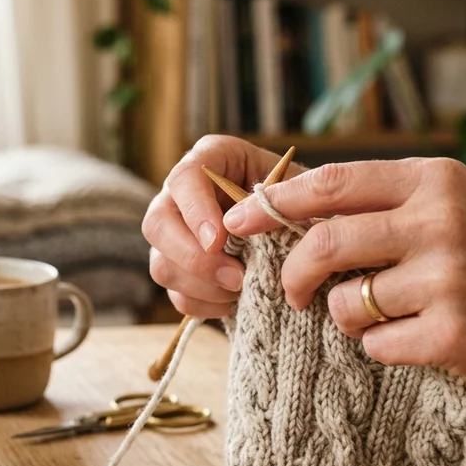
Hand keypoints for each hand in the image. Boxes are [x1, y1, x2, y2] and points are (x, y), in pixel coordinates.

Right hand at [143, 136, 302, 317]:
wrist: (308, 227)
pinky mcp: (181, 270)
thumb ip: (282, 202)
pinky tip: (236, 300)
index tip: (219, 240)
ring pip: (162, 265)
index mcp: (211, 159)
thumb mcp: (302, 190)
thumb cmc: (306, 201)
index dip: (196, 211)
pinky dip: (207, 305)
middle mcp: (182, 195)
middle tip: (236, 277)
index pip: (185, 178)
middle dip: (195, 258)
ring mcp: (175, 235)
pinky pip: (177, 295)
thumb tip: (258, 228)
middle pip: (157, 224)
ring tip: (242, 289)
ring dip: (203, 286)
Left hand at [222, 157, 465, 425]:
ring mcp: (446, 279)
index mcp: (435, 181)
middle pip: (323, 245)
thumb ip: (387, 203)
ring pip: (344, 304)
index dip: (272, 204)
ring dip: (348, 318)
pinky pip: (375, 347)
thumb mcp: (457, 206)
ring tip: (387, 315)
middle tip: (290, 294)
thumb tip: (291, 211)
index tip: (234, 221)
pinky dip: (384, 350)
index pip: (329, 185)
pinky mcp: (452, 335)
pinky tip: (421, 340)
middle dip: (291, 275)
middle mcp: (439, 222)